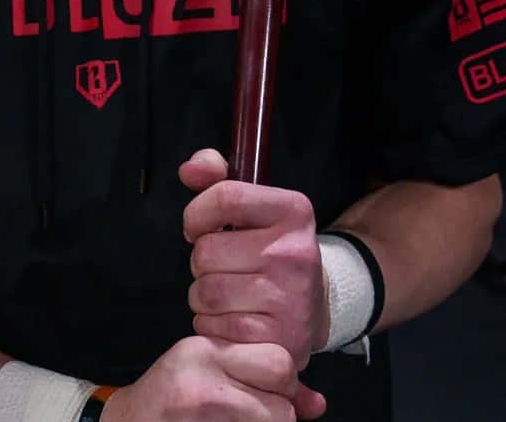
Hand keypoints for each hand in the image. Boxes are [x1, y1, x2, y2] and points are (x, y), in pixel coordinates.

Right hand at [101, 335, 322, 421]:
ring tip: (238, 418)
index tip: (262, 388)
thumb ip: (260, 378)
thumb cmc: (169, 397)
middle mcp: (205, 379)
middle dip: (279, 410)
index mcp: (205, 350)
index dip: (281, 382)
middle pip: (283, 402)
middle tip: (252, 410)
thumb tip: (317, 404)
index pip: (279, 361)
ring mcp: (205, 410)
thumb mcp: (208, 372)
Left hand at [180, 149, 329, 380]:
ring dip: (202, 296)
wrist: (316, 306)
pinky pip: (215, 328)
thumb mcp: (255, 207)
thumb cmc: (272, 250)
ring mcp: (291, 298)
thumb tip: (189, 169)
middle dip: (201, 262)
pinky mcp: (280, 337)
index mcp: (293, 211)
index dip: (197, 214)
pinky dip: (212, 325)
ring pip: (205, 292)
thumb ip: (218, 177)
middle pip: (206, 251)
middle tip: (222, 267)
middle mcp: (296, 253)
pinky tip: (233, 317)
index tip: (197, 227)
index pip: (225, 198)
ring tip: (226, 293)